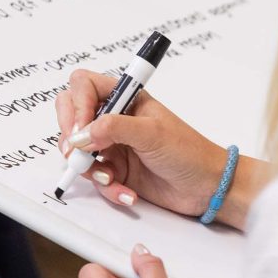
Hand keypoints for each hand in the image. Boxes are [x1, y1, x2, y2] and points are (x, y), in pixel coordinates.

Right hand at [55, 69, 226, 217]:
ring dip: (90, 168)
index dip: (77, 105)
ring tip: (111, 177)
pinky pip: (94, 177)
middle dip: (71, 136)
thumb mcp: (152, 133)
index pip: (85, 86)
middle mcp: (115, 119)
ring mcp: (113, 145)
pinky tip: (125, 191)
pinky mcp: (115, 169)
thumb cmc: (189, 151)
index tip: (82, 130)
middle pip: (72, 115)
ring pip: (78, 151)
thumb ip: (113, 128)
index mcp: (126, 98)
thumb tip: (81, 134)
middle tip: (78, 154)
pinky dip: (106, 187)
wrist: (206, 187)